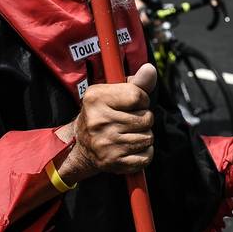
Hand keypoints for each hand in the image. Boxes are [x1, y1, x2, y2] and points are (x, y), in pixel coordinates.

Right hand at [64, 64, 157, 178]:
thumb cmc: (102, 114)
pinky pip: (146, 156)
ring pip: (148, 137)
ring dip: (144, 136)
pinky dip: (144, 153)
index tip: (134, 104)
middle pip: (146, 118)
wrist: (81, 146)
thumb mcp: (112, 93)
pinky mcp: (113, 162)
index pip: (137, 96)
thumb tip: (151, 69)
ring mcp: (106, 144)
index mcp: (96, 98)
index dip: (142, 100)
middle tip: (129, 121)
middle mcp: (99, 121)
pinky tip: (131, 148)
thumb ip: (135, 82)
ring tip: (129, 134)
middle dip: (144, 119)